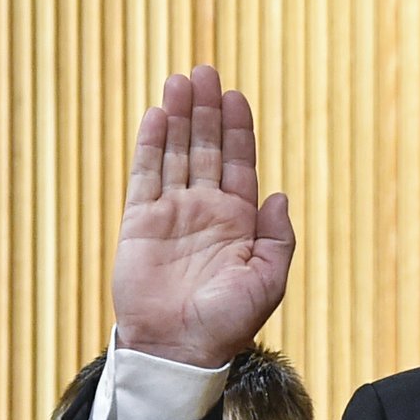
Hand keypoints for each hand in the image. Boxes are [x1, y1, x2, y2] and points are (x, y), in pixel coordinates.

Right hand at [112, 65, 296, 368]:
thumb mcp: (268, 281)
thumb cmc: (227, 322)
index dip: (237, 130)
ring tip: (180, 80)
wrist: (180, 348)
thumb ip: (278, 238)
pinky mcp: (140, 222)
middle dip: (206, 111)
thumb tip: (279, 193)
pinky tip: (155, 114)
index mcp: (239, 223)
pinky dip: (149, 145)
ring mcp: (172, 214)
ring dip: (178, 118)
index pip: (238, 164)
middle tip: (205, 71)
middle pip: (205, 149)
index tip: (235, 96)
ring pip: (174, 154)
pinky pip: (145, 176)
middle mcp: (205, 212)